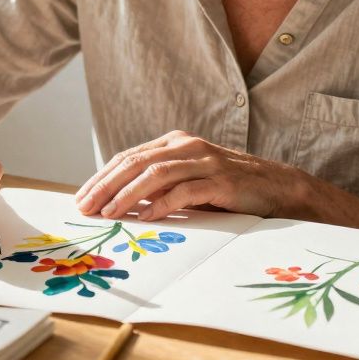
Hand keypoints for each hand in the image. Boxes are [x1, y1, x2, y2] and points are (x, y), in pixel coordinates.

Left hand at [73, 131, 304, 220]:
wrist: (276, 188)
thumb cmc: (226, 188)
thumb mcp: (187, 182)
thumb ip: (157, 186)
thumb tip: (116, 204)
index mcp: (174, 143)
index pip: (128, 157)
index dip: (101, 177)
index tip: (81, 199)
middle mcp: (186, 146)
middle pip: (135, 163)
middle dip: (106, 186)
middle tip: (86, 207)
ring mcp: (204, 160)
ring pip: (156, 174)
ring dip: (128, 195)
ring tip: (110, 213)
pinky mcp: (221, 180)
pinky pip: (186, 190)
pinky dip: (164, 204)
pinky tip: (147, 216)